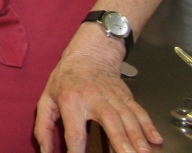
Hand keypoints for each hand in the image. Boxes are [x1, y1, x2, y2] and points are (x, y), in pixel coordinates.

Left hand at [35, 29, 161, 152]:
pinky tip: (155, 140)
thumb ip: (43, 127)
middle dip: (120, 141)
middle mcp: (94, 98)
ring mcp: (113, 97)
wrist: (89, 55)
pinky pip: (139, 112)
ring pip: (128, 118)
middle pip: (109, 121)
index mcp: (70, 100)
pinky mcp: (126, 97)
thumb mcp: (46, 99)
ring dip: (137, 137)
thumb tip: (45, 151)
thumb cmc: (66, 79)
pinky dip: (149, 126)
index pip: (75, 131)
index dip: (77, 149)